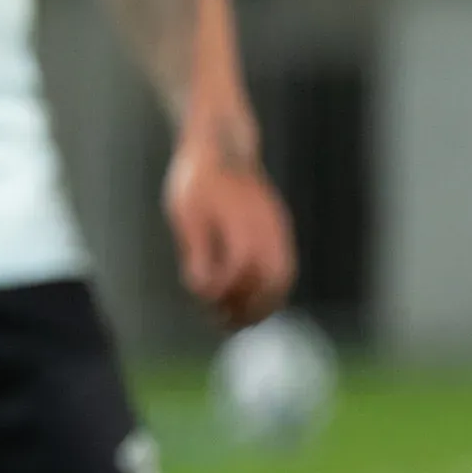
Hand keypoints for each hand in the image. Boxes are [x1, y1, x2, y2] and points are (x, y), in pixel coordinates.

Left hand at [164, 126, 292, 327]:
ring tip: (236, 320)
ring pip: (282, 278)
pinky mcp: (278, 231)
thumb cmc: (197, 182)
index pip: (240, 269)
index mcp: (242, 225)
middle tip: (223, 323)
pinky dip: (271, 291)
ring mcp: (277, 231)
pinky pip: (284, 268)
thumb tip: (200, 288)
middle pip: (270, 282)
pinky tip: (248, 301)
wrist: (221, 149)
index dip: (222, 289)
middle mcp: (267, 231)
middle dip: (248, 308)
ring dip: (263, 304)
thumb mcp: (186, 215)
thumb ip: (195, 251)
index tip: (203, 300)